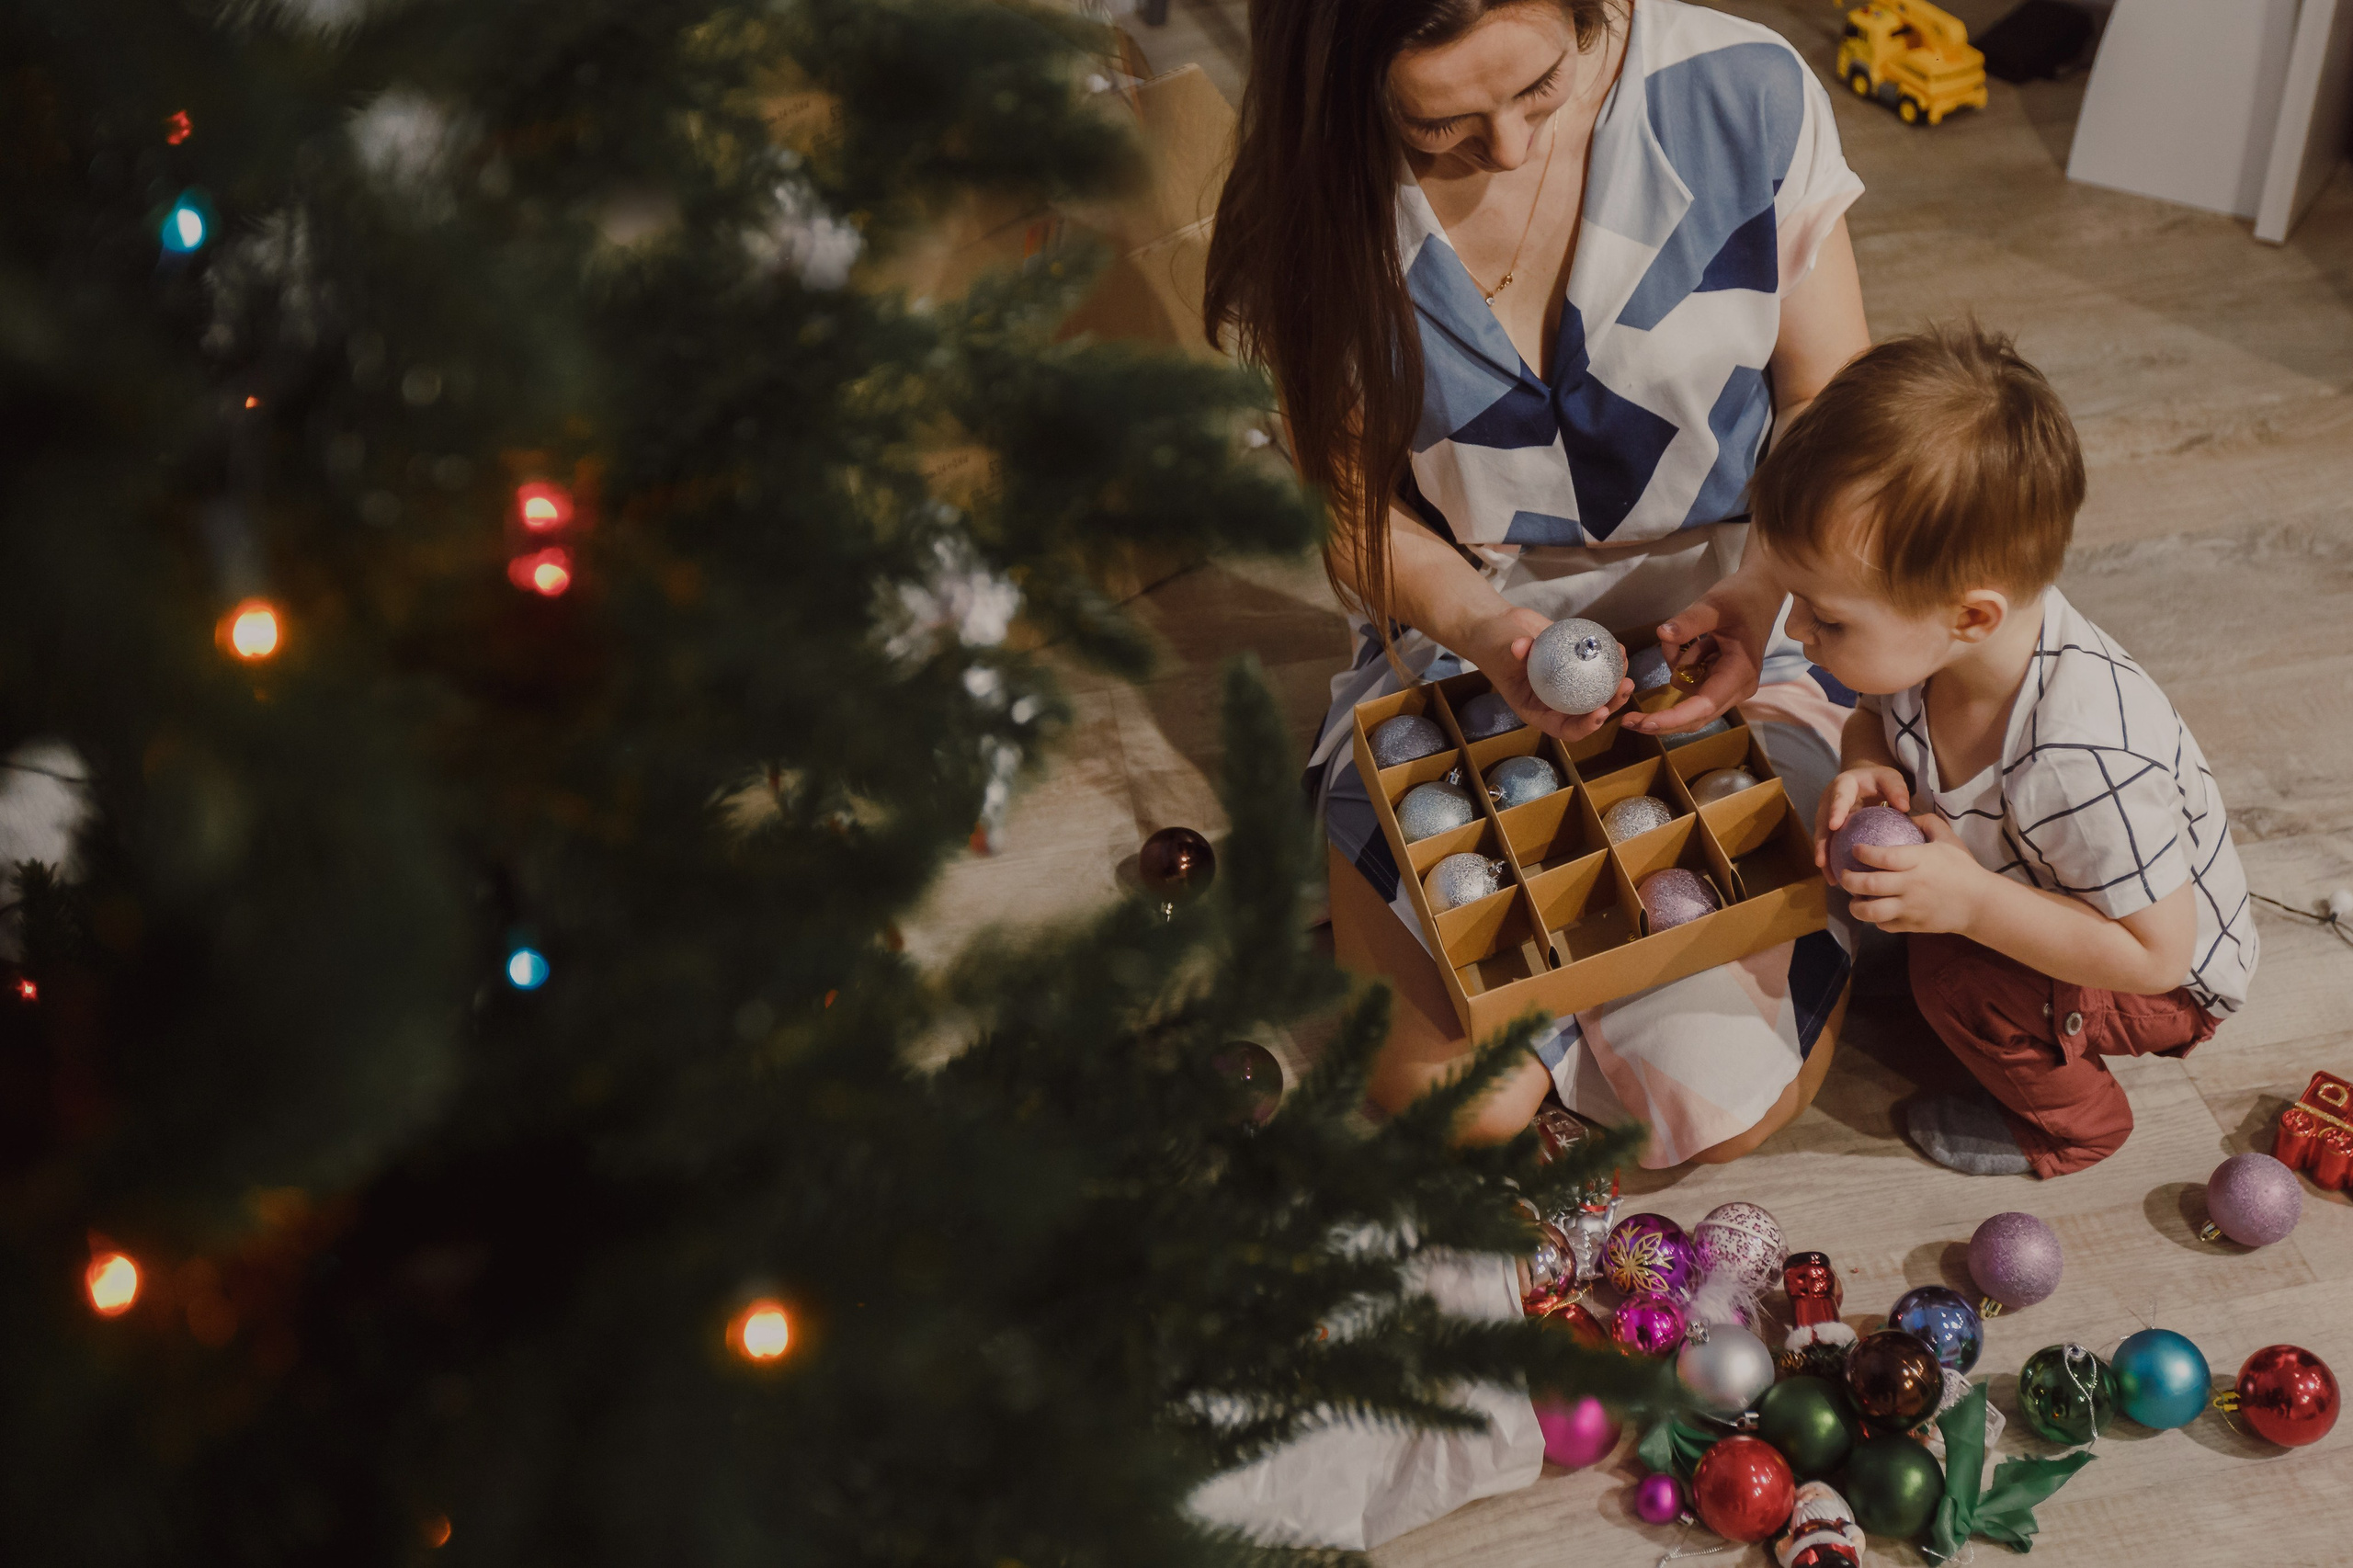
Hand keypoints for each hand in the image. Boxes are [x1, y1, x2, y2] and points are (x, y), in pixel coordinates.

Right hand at [1460, 606, 1631, 743]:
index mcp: (1538, 710)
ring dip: (1616, 681)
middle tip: (1624, 686)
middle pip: (1589, 711)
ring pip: (1598, 690)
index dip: (1585, 726)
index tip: (1600, 713)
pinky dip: (1609, 659)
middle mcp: (1556, 700)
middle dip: (1611, 703)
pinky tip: (1618, 647)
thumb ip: (1513, 652)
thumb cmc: (1493, 647)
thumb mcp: (1500, 652)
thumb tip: (1520, 646)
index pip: (1565, 728)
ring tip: (1625, 663)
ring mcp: (1568, 682)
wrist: (1499, 627)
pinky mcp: (1575, 663)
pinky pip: (1596, 667)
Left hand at [1620, 573, 1775, 735]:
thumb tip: (1661, 633)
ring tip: (1700, 636)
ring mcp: (1731, 687)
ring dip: (1680, 666)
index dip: (1673, 719)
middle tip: (1626, 720)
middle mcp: (1738, 688)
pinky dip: (1685, 663)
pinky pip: (1692, 681)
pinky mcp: (1722, 681)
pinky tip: (1702, 641)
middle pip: (1695, 716)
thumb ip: (1689, 622)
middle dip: (1663, 717)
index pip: (1703, 705)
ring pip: (1689, 693)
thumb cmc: (1743, 597)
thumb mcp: (1714, 605)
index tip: (1644, 725)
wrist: (1763, 591)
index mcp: (1740, 672)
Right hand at [1814, 765, 1913, 883]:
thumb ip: (1896, 788)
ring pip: (1822, 838)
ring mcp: (1827, 816)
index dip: (1835, 811)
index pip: (1838, 797)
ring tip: (1830, 878)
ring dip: (1824, 858)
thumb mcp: (1889, 778)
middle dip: (1821, 843)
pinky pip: (1829, 846)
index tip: (1834, 825)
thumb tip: (1904, 807)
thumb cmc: (1879, 780)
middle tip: (1822, 861)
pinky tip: (1838, 880)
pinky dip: (1831, 862)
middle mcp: (1829, 801)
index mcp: (1843, 785)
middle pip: (1822, 823)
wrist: (1865, 780)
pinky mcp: (1829, 829)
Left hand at [1839, 815, 1990, 934]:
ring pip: (1871, 911)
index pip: (1882, 857)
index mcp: (1918, 861)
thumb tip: (1907, 815)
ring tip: (1854, 898)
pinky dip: (1875, 919)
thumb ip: (1928, 822)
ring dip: (1855, 906)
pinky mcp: (1912, 926)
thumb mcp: (1949, 839)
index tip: (1855, 849)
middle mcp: (1910, 885)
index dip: (1863, 852)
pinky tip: (1875, 910)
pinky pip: (1884, 925)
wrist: (1980, 904)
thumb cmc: (1963, 868)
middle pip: (1868, 885)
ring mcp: (1910, 908)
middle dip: (1848, 880)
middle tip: (1845, 875)